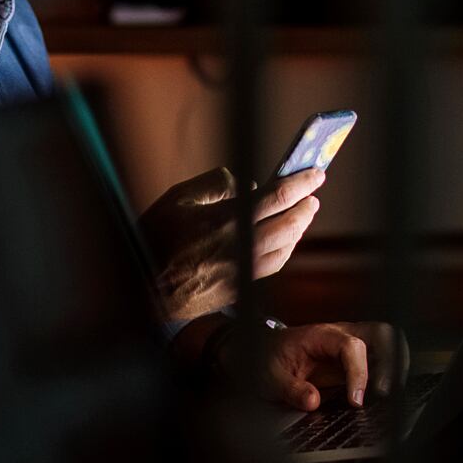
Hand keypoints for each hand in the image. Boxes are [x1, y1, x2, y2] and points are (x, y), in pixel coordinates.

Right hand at [136, 166, 324, 321]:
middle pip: (290, 221)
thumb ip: (215, 183)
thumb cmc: (158, 239)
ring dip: (301, 226)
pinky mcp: (242, 285)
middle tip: (313, 192)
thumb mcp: (178, 198)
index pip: (277, 196)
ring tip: (304, 212)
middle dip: (306, 204)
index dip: (301, 183)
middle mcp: (241, 244)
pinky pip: (276, 263)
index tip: (315, 174)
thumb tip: (246, 185)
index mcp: (226, 218)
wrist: (146, 288)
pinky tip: (287, 239)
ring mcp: (244, 268)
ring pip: (287, 244)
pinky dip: (288, 247)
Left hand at [262, 321, 409, 411]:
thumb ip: (290, 388)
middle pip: (383, 334)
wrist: (267, 353)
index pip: (352, 346)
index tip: (356, 400)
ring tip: (388, 396)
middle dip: (391, 361)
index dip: (359, 373)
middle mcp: (343, 336)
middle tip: (385, 393)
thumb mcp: (270, 376)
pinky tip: (381, 396)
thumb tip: (313, 401)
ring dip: (394, 368)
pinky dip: (388, 376)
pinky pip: (383, 361)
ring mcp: (353, 346)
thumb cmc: (271, 358)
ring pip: (389, 344)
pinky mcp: (358, 360)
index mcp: (322, 335)